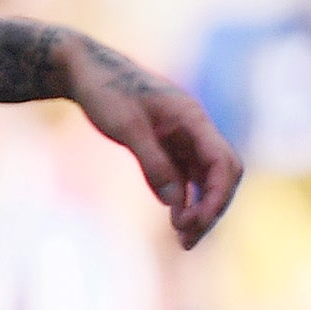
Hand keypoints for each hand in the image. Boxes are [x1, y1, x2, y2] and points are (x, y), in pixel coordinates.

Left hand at [61, 32, 241, 247]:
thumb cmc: (105, 91)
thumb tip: (175, 205)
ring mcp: (184, 138)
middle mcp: (195, 129)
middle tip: (188, 240)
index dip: (216, 196)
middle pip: (222, 175)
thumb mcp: (126, 128)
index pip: (223, 162)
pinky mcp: (169, 146)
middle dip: (212, 209)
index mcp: (193, 118)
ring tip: (183, 240)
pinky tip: (175, 220)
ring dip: (200, 209)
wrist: (86, 69)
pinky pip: (187, 178)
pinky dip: (185, 200)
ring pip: (207, 180)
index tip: (196, 223)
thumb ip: (153, 164)